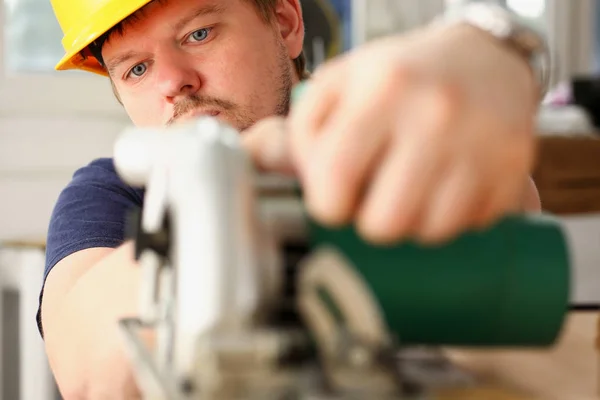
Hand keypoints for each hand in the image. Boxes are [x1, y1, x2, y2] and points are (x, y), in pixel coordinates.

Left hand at [244, 23, 540, 244]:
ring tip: (410, 192)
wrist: (485, 58)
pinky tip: (444, 190)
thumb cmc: (400, 76)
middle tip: (374, 197)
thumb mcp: (339, 84)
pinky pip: (469, 229)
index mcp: (380, 92)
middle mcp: (434, 117)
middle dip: (368, 221)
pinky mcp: (514, 169)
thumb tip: (264, 174)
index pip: (333, 186)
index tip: (335, 197)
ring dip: (410, 224)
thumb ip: (299, 131)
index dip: (327, 205)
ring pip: (429, 234)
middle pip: (383, 224)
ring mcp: (481, 145)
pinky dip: (450, 220)